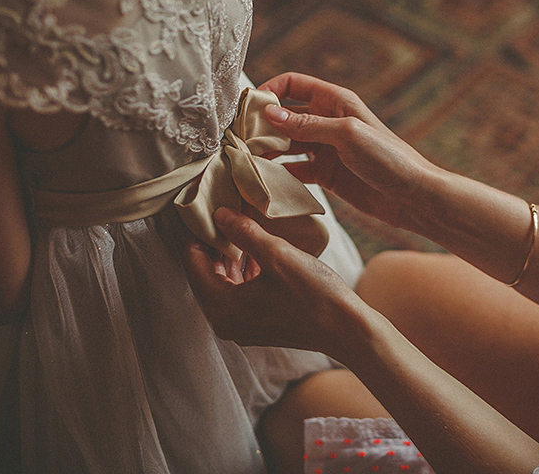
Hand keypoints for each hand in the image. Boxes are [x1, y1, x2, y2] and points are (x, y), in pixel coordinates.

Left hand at [183, 206, 362, 359]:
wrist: (346, 329)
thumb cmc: (313, 295)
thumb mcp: (277, 254)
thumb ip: (243, 232)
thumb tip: (219, 214)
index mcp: (220, 306)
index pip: (192, 261)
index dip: (199, 232)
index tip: (209, 209)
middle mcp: (224, 321)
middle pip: (205, 273)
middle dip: (214, 243)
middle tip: (225, 213)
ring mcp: (241, 326)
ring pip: (223, 283)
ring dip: (230, 256)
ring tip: (241, 227)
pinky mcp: (258, 325)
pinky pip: (239, 294)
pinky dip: (243, 272)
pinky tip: (257, 252)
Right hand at [261, 73, 441, 229]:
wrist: (412, 196)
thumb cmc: (389, 158)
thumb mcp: (347, 135)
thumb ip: (308, 125)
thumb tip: (269, 114)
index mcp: (335, 101)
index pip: (294, 84)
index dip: (269, 90)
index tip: (246, 107)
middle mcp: (327, 121)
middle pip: (284, 115)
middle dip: (261, 124)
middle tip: (237, 139)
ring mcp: (325, 149)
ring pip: (286, 144)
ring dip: (266, 150)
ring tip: (243, 161)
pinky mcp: (325, 174)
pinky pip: (294, 170)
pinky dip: (278, 173)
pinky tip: (263, 180)